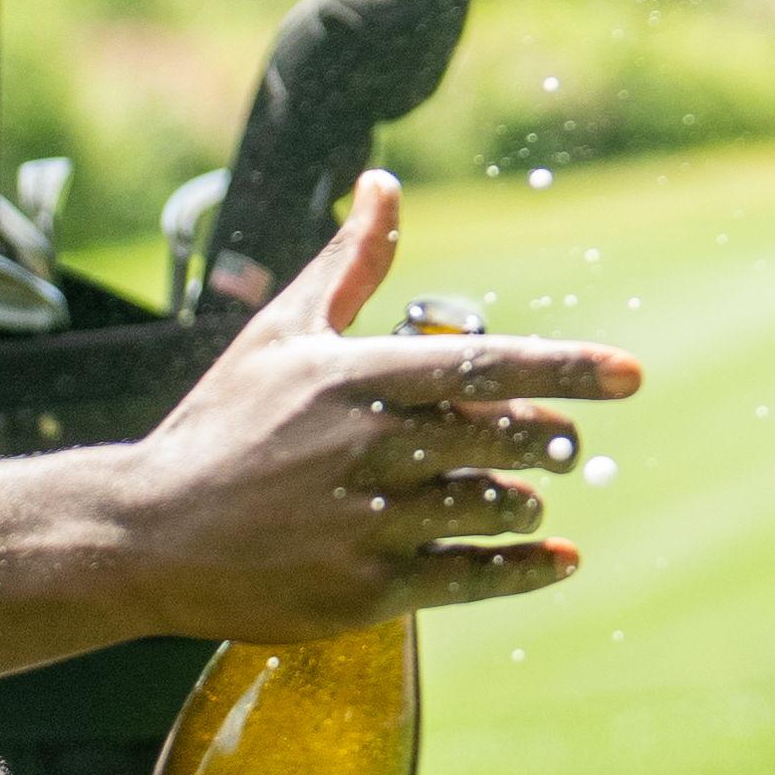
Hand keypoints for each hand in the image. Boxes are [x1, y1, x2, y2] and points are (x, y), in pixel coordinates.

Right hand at [113, 170, 642, 638]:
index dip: (564, 368)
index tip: (630, 374)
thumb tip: (382, 184)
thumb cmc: (220, 427)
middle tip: (558, 442)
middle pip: (501, 439)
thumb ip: (350, 264)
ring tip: (522, 496)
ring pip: (491, 507)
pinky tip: (558, 559)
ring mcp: (366, 524)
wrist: (145, 535)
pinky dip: (525, 569)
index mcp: (354, 378)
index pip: (482, 364)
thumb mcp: (281, 334)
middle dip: (546, 439)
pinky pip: (470, 579)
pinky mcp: (364, 591)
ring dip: (524, 501)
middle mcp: (367, 448)